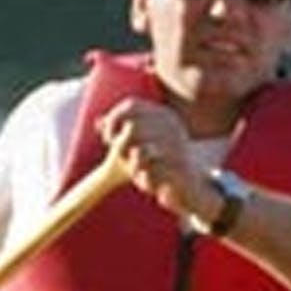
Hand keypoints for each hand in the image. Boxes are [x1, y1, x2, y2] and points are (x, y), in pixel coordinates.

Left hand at [97, 99, 208, 218]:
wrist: (192, 185)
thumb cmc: (163, 161)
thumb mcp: (143, 143)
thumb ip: (122, 131)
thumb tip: (98, 122)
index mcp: (165, 115)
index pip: (131, 105)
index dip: (114, 119)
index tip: (107, 137)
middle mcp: (173, 126)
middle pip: (132, 127)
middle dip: (118, 143)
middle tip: (116, 155)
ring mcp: (177, 146)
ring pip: (138, 151)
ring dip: (129, 161)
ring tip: (130, 168)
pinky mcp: (178, 168)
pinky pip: (148, 171)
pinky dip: (140, 175)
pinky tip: (141, 177)